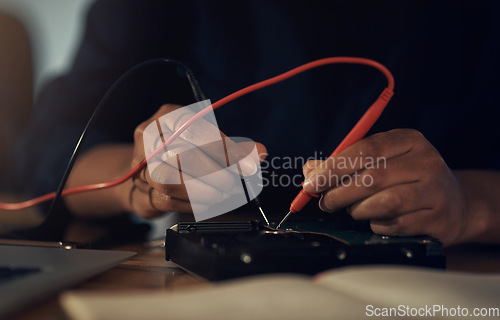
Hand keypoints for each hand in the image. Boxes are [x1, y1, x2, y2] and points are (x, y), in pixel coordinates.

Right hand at [119, 104, 265, 218]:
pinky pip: (167, 199)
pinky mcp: (141, 189)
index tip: (249, 166)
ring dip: (203, 190)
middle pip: (182, 153)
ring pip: (169, 179)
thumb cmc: (184, 152)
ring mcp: (141, 164)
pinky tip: (210, 203)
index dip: (224, 149)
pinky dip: (193, 204)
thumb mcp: (210, 142)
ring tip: (224, 194)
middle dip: (216, 172)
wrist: (149, 173)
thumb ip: (234, 147)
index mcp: (169, 115)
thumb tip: (259, 153)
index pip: (196, 128)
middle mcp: (150, 136)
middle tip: (236, 184)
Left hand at [302, 129, 467, 245]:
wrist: (455, 204)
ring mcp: (436, 191)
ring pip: (384, 203)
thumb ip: (344, 164)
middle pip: (372, 178)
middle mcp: (427, 161)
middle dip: (339, 193)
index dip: (333, 168)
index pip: (365, 150)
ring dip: (358, 210)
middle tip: (325, 202)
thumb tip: (310, 171)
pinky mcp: (439, 219)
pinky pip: (395, 225)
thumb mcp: (380, 162)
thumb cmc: (405, 179)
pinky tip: (376, 220)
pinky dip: (377, 225)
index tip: (311, 183)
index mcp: (409, 140)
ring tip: (352, 210)